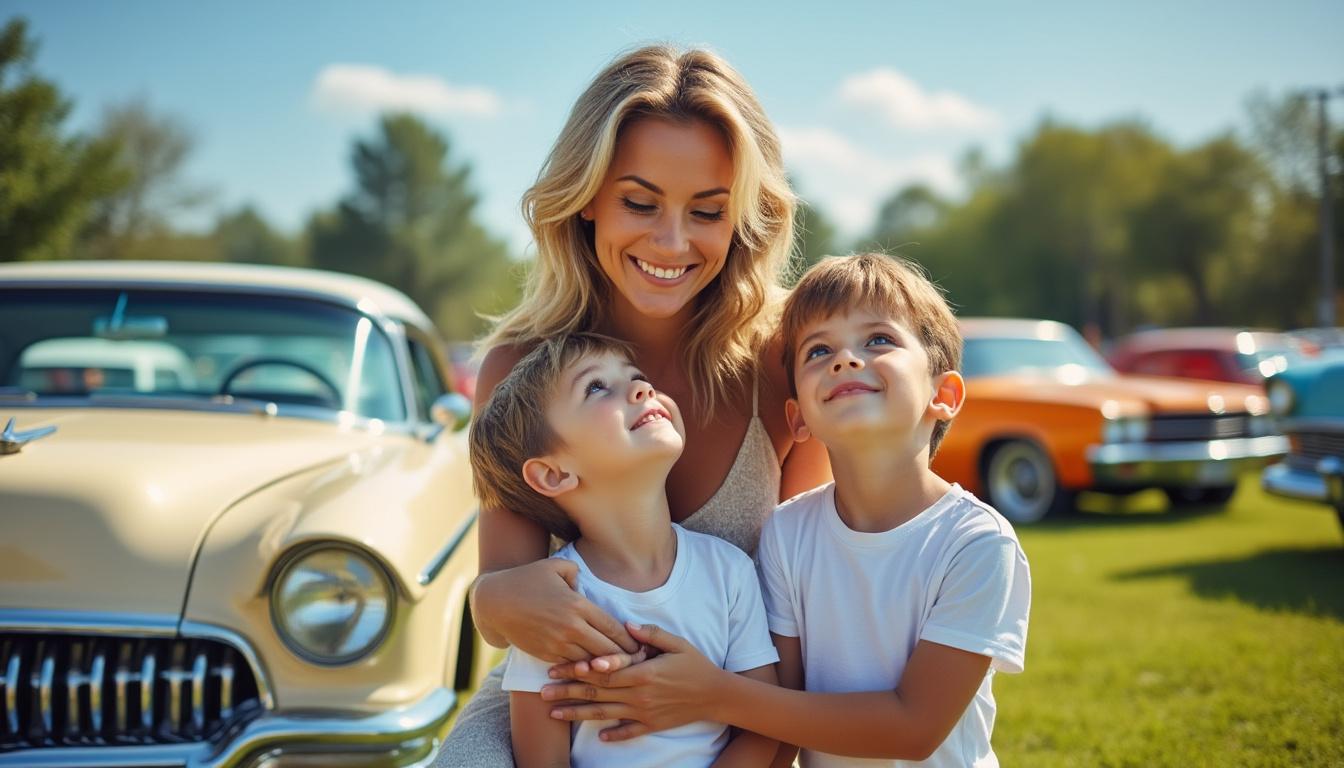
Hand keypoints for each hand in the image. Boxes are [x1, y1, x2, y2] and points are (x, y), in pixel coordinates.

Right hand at [474, 559, 638, 661]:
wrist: (496, 602)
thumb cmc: (528, 579)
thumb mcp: (556, 566)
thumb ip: (579, 574)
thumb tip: (587, 587)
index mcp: (578, 605)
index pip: (613, 627)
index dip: (631, 640)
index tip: (642, 646)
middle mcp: (570, 627)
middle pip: (607, 650)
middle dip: (625, 659)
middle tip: (638, 663)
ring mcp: (557, 643)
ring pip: (591, 663)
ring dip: (606, 668)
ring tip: (621, 671)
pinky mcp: (546, 654)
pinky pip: (572, 667)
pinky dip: (585, 670)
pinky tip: (596, 672)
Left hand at [541, 622, 728, 741]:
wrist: (716, 695)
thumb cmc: (696, 665)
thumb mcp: (676, 643)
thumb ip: (650, 634)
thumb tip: (626, 624)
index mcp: (643, 672)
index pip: (603, 671)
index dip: (578, 669)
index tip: (556, 668)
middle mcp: (639, 694)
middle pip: (597, 692)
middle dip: (568, 691)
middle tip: (543, 692)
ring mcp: (644, 712)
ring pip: (605, 713)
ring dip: (578, 713)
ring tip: (554, 714)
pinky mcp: (652, 724)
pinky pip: (628, 731)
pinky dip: (613, 734)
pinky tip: (597, 736)